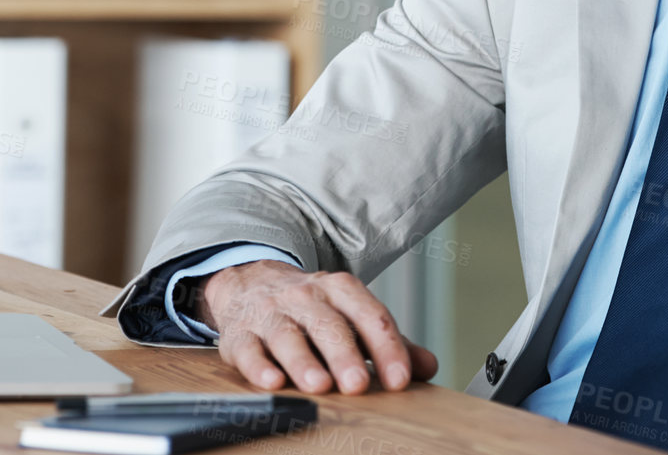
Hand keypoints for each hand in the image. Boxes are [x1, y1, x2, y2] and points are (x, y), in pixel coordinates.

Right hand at [196, 260, 438, 394]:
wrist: (250, 283)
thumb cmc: (311, 309)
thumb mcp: (350, 315)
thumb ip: (386, 342)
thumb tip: (428, 367)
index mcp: (340, 290)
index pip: (370, 316)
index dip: (387, 348)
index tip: (401, 379)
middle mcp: (305, 296)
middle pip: (329, 325)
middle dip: (344, 355)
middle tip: (358, 385)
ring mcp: (270, 313)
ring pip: (287, 336)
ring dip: (303, 361)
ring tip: (319, 385)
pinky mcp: (239, 334)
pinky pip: (247, 349)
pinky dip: (258, 366)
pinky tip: (272, 382)